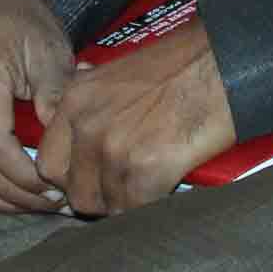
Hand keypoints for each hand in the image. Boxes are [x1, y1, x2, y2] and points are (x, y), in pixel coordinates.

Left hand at [33, 13, 237, 216]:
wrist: (224, 63)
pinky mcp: (145, 171)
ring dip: (127, 201)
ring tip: (151, 183)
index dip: (70, 177)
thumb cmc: (182, 63)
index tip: (88, 180)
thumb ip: (90, 99)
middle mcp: (87, 126)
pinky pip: (135, 209)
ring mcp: (114, 151)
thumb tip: (71, 114)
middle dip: (97, 196)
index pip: (48, 161)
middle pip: (73, 191)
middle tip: (124, 187)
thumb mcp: (117, 71)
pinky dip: (151, 205)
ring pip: (105, 206)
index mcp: (75, 100)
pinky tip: (167, 185)